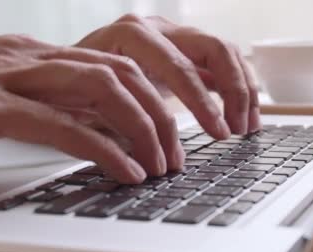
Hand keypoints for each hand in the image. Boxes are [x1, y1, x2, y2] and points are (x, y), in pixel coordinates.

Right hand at [0, 36, 174, 182]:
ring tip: (160, 164)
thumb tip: (87, 129)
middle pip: (117, 74)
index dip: (150, 100)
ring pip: (98, 91)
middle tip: (176, 154)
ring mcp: (7, 78)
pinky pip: (59, 124)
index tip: (168, 136)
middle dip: (157, 115)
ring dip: (140, 129)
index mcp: (32, 56)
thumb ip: (39, 103)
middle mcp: (27, 58)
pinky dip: (101, 148)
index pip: (111, 66)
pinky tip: (124, 170)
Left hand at [77, 14, 260, 135]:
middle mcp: (154, 28)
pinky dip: (235, 87)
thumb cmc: (71, 89)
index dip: (203, 104)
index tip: (218, 134)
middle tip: (238, 131)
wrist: (64, 71)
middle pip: (212, 49)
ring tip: (248, 127)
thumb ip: (117, 125)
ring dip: (242, 89)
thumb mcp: (86, 105)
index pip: (180, 66)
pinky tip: (242, 115)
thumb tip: (147, 162)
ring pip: (222, 52)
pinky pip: (219, 61)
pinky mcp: (180, 50)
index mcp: (130, 36)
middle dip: (233, 93)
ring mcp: (170, 35)